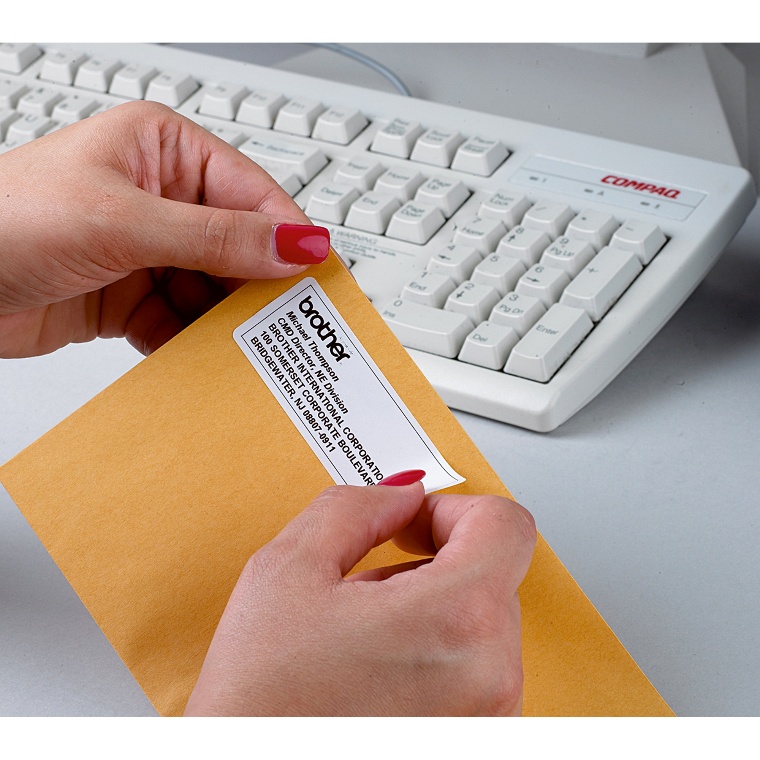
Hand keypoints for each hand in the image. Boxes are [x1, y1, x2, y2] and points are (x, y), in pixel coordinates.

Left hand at [0, 100, 328, 357]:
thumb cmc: (4, 220)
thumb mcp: (123, 221)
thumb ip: (216, 236)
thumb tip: (294, 242)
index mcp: (163, 151)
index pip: (249, 192)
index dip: (287, 235)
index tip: (318, 275)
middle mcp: (161, 199)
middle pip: (238, 247)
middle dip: (258, 286)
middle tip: (287, 322)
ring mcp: (147, 252)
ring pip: (214, 291)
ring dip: (226, 322)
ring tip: (245, 348)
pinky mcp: (131, 299)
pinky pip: (181, 324)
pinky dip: (192, 346)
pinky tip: (200, 362)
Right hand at [184, 481, 535, 715]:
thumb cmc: (261, 706)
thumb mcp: (288, 570)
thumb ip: (356, 507)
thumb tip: (401, 495)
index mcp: (457, 619)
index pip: (505, 524)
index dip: (452, 508)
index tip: (412, 523)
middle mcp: (492, 674)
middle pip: (492, 572)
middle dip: (430, 563)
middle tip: (369, 584)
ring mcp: (492, 716)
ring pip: (483, 621)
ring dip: (431, 609)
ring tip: (366, 634)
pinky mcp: (481, 741)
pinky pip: (478, 669)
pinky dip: (436, 654)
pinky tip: (381, 669)